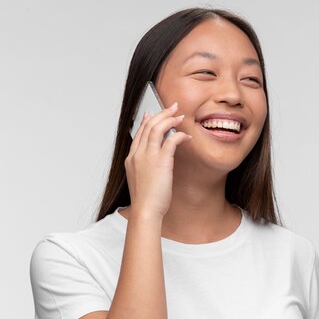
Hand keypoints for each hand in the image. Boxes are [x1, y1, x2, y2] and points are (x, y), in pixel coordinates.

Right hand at [124, 102, 191, 220]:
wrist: (145, 211)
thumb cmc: (146, 200)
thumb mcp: (141, 180)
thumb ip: (145, 167)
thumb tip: (154, 162)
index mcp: (131, 159)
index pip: (139, 133)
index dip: (147, 120)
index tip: (153, 113)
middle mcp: (137, 154)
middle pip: (148, 126)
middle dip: (161, 114)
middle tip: (172, 107)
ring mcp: (147, 157)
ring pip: (157, 128)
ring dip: (170, 119)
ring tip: (180, 116)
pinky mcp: (160, 161)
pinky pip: (170, 140)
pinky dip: (179, 135)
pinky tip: (186, 136)